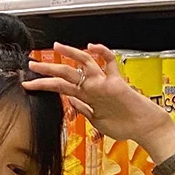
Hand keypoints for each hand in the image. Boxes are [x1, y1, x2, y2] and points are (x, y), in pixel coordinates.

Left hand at [24, 42, 174, 162]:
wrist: (144, 127)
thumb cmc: (124, 124)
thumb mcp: (96, 119)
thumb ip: (84, 109)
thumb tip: (70, 101)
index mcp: (88, 96)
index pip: (61, 86)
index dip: (45, 84)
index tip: (30, 82)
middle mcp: (94, 87)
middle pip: (67, 73)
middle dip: (48, 69)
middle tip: (32, 65)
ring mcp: (104, 84)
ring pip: (83, 65)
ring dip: (69, 55)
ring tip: (55, 47)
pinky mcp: (116, 84)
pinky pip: (110, 63)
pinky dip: (102, 53)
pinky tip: (92, 46)